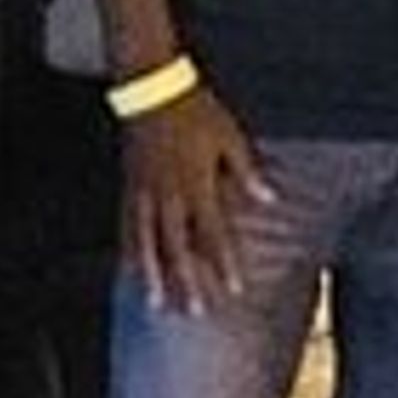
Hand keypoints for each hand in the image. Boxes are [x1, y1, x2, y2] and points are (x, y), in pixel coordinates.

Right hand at [122, 83, 268, 310]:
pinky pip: (126, 223)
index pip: (212, 233)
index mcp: (197, 183)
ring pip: (147, 242)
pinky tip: (129, 269)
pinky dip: (128, 249)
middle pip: (177, 246)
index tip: (233, 289)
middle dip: (187, 281)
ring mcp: (145, 191)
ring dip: (153, 275)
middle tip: (195, 311)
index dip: (223, 262)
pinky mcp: (129, 185)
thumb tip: (270, 198)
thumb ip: (248, 171)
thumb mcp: (229, 136)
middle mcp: (169, 194)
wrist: (152, 87)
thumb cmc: (195, 110)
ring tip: (156, 302)